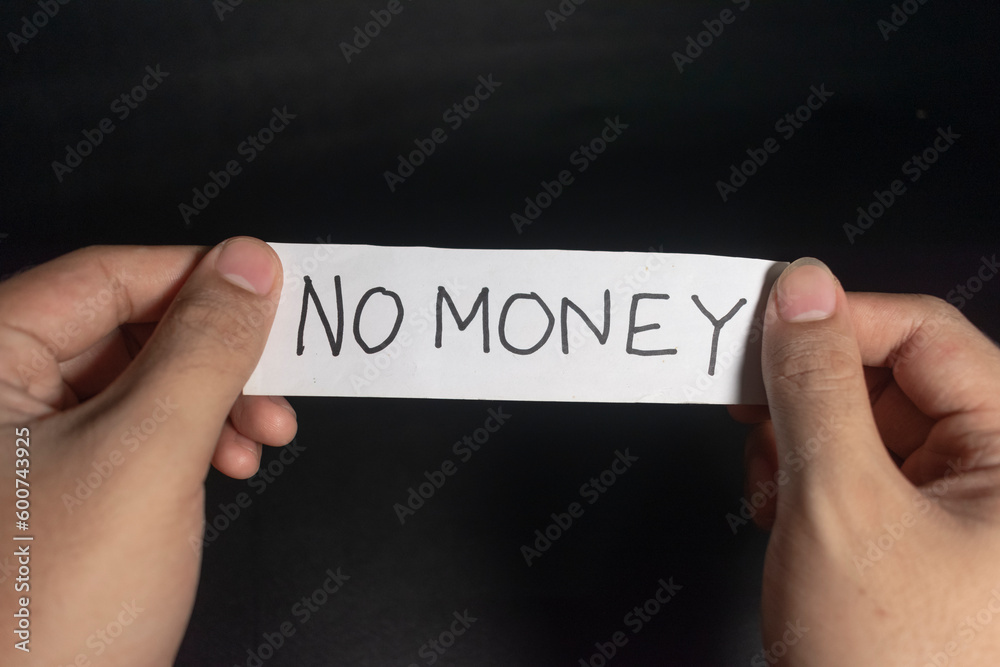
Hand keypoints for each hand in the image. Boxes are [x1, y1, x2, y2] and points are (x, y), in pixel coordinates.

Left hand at [0, 239, 296, 665]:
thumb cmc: (56, 599)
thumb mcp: (148, 453)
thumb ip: (205, 347)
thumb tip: (252, 260)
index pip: (106, 278)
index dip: (198, 279)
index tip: (274, 294)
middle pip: (129, 328)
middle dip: (216, 357)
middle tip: (279, 384)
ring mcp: (28, 445)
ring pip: (144, 381)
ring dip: (216, 401)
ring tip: (264, 437)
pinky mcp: (64, 488)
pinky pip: (140, 431)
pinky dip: (196, 439)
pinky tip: (232, 462)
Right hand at [731, 258, 999, 664]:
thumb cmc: (893, 664)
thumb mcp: (839, 501)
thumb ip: (814, 384)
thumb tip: (800, 290)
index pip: (924, 333)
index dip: (835, 322)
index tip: (760, 326)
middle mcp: (994, 475)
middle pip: (889, 374)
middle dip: (806, 394)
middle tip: (749, 409)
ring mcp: (955, 507)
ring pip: (859, 420)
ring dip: (797, 439)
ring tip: (771, 487)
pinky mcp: (913, 534)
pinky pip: (852, 467)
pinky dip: (803, 476)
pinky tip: (781, 510)